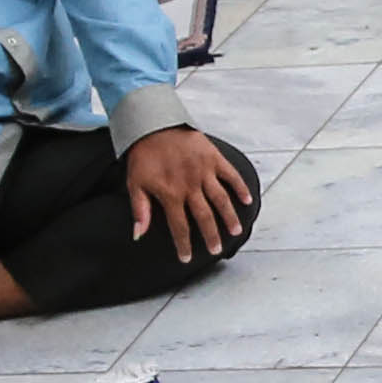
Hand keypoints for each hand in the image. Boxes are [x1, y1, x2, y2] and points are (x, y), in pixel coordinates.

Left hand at [123, 124, 253, 261]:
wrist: (153, 124)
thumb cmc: (143, 155)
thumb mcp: (135, 183)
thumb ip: (140, 210)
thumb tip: (138, 234)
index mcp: (171, 194)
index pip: (179, 226)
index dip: (183, 244)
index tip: (186, 258)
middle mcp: (190, 185)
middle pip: (204, 217)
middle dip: (210, 236)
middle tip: (216, 250)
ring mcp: (204, 171)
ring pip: (221, 199)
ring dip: (229, 217)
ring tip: (236, 232)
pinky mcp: (213, 158)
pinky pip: (230, 175)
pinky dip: (240, 187)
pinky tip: (247, 200)